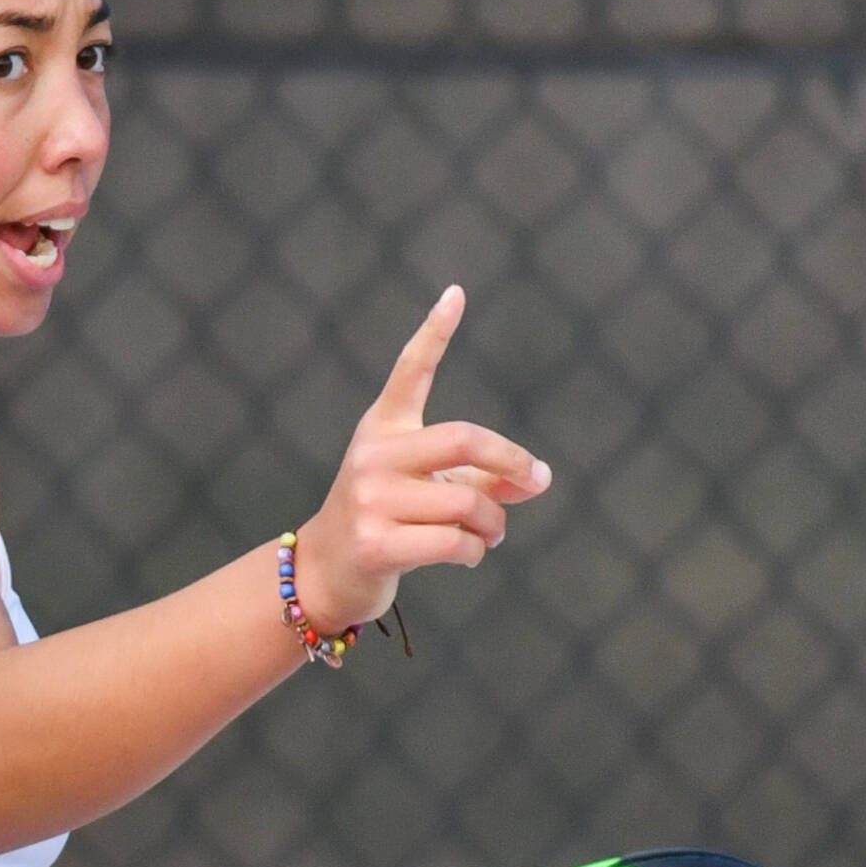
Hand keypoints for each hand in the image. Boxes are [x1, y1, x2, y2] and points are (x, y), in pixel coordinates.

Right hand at [292, 286, 549, 634]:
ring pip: (467, 501)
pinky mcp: (376, 543)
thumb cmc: (388, 521)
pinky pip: (455, 541)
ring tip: (488, 535)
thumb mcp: (428, 488)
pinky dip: (475, 551)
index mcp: (383, 428)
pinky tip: (469, 554)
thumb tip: (538, 479)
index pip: (410, 371)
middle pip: (464, 440)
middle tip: (534, 481)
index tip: (456, 294)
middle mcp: (374, 455)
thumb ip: (482, 477)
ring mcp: (371, 499)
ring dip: (493, 524)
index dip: (434, 332)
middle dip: (511, 462)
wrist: (327, 572)